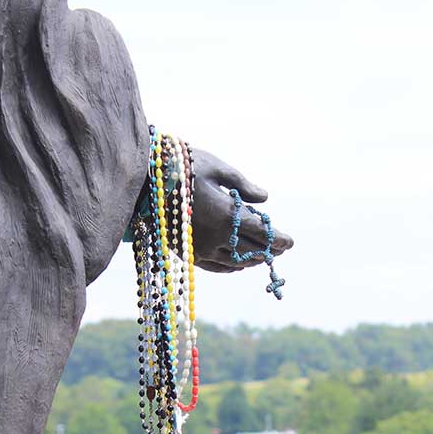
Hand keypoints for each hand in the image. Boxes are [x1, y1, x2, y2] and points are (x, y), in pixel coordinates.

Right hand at [188, 149, 292, 272]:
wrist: (141, 181)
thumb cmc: (181, 166)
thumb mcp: (217, 168)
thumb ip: (243, 185)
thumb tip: (263, 199)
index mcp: (226, 216)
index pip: (262, 234)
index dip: (279, 239)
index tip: (290, 242)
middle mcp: (216, 238)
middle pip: (251, 250)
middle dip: (269, 250)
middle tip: (280, 248)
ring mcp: (200, 249)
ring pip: (235, 262)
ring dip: (252, 259)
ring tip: (262, 255)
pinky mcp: (186, 254)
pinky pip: (216, 267)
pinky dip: (232, 266)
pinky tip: (238, 263)